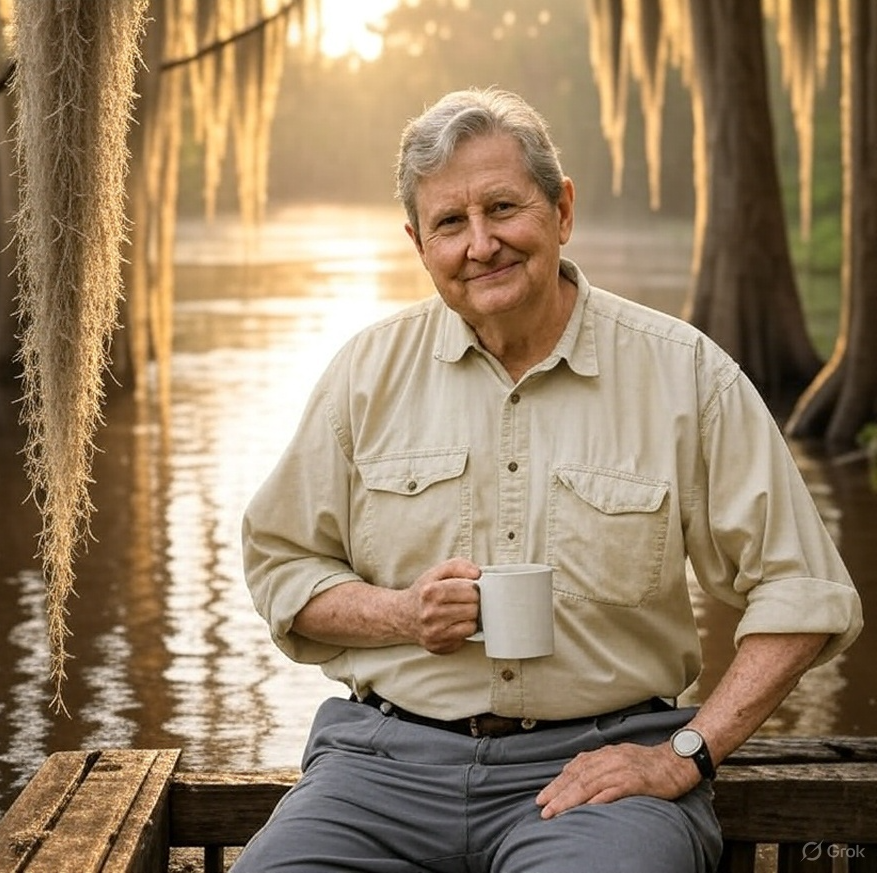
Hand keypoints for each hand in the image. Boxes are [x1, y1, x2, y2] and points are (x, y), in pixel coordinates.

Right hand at [401, 558, 480, 653]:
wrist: (402, 615)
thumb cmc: (424, 592)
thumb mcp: (438, 572)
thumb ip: (459, 566)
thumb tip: (477, 574)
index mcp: (431, 592)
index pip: (470, 590)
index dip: (474, 589)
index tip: (469, 589)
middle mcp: (430, 613)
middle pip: (473, 609)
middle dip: (473, 603)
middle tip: (465, 601)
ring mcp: (433, 632)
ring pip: (471, 625)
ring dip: (469, 618)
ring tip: (459, 612)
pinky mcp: (437, 646)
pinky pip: (464, 639)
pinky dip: (463, 631)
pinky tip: (454, 624)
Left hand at [535, 741, 700, 817]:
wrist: (677, 761)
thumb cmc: (649, 764)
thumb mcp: (619, 758)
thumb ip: (599, 765)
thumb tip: (577, 773)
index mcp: (604, 754)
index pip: (574, 769)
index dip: (557, 783)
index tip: (543, 796)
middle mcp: (609, 759)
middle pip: (577, 777)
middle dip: (557, 792)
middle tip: (542, 806)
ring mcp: (621, 770)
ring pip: (589, 785)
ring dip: (570, 799)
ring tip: (555, 811)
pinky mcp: (634, 781)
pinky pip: (612, 791)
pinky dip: (596, 799)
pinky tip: (585, 808)